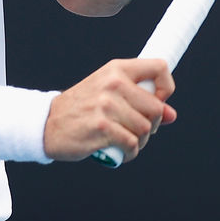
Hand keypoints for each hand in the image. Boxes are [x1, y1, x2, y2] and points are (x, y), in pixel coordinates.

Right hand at [43, 58, 176, 162]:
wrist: (47, 123)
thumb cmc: (82, 108)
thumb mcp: (108, 92)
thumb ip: (139, 100)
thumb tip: (171, 115)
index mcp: (116, 69)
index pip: (159, 67)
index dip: (166, 87)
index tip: (158, 101)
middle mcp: (113, 83)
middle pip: (156, 108)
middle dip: (153, 125)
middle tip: (137, 129)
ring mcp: (107, 105)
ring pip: (145, 129)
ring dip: (140, 141)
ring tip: (125, 140)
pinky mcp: (102, 127)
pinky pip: (132, 144)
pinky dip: (130, 153)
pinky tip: (120, 152)